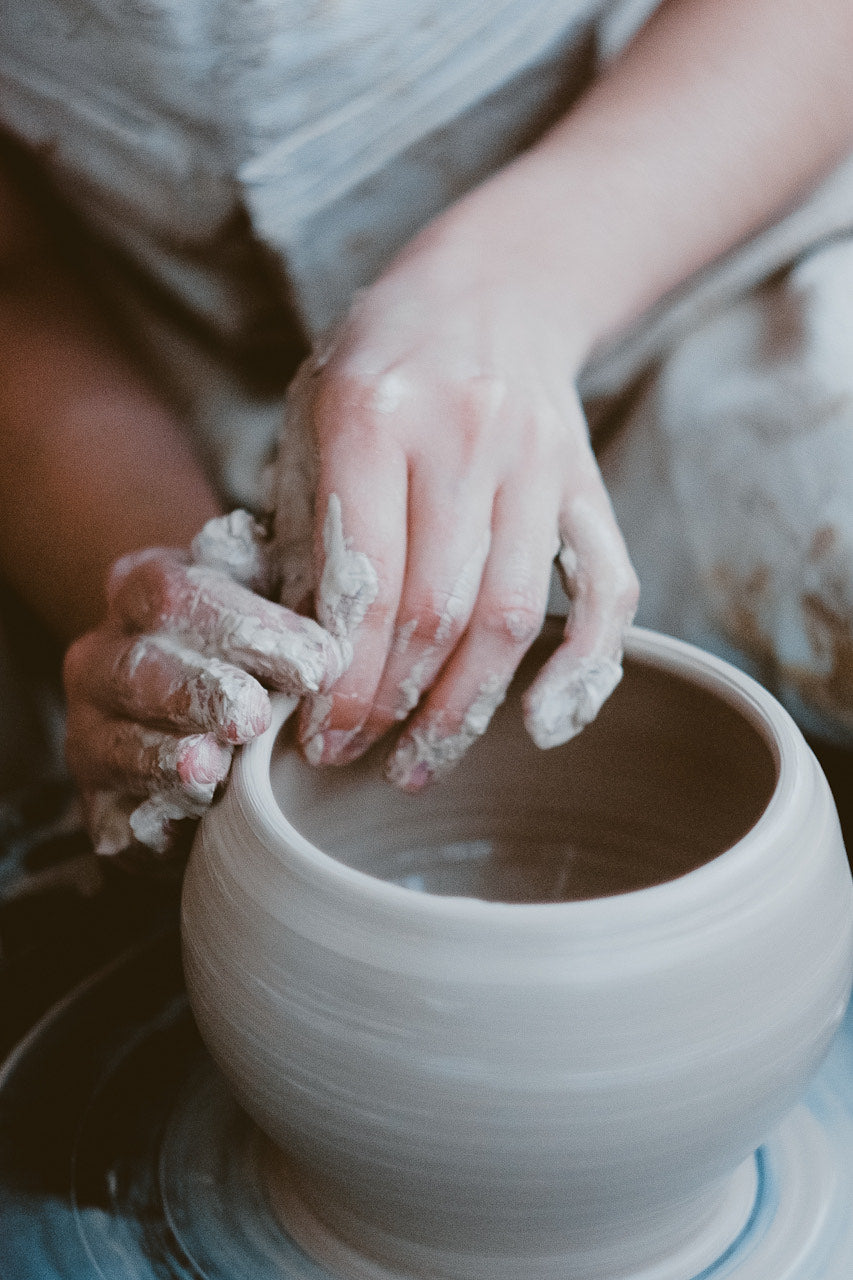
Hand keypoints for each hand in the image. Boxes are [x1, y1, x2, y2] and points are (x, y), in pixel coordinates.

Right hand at [64, 511, 344, 858]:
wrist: (193, 712)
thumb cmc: (249, 651)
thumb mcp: (272, 607)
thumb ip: (300, 600)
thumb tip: (357, 624)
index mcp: (145, 591)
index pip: (180, 594)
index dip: (249, 628)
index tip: (317, 664)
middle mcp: (104, 656)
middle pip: (140, 669)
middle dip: (200, 693)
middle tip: (253, 717)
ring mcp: (91, 730)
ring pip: (116, 744)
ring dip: (167, 759)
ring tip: (214, 768)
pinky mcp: (98, 800)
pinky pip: (115, 812)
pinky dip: (155, 816)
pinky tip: (193, 817)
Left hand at [274, 204, 638, 789]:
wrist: (495, 285)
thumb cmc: (383, 358)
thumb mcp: (313, 413)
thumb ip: (305, 525)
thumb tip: (300, 650)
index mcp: (375, 413)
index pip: (363, 581)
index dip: (342, 676)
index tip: (317, 735)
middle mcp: (464, 436)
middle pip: (437, 611)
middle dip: (392, 705)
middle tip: (356, 759)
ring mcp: (539, 462)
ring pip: (512, 615)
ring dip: (466, 706)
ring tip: (423, 760)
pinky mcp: (587, 484)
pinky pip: (605, 591)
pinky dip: (582, 668)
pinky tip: (542, 724)